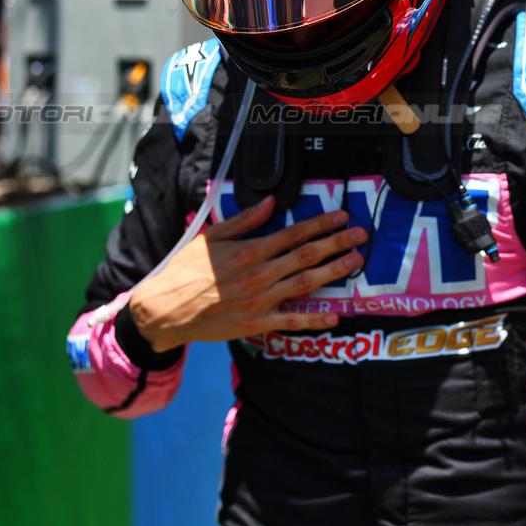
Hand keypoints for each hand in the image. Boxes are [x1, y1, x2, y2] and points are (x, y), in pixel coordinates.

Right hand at [128, 196, 365, 351]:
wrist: (163, 311)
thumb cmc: (185, 271)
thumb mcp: (211, 238)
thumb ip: (243, 221)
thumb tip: (270, 202)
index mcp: (248, 251)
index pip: (293, 234)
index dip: (320, 224)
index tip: (341, 217)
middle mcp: (258, 275)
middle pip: (306, 256)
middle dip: (337, 244)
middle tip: (362, 236)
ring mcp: (259, 301)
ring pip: (305, 283)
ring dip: (334, 272)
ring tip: (356, 262)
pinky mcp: (256, 324)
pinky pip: (291, 321)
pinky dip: (314, 320)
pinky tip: (334, 315)